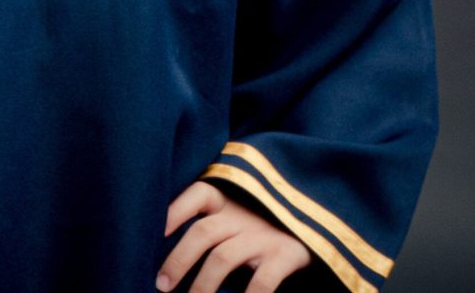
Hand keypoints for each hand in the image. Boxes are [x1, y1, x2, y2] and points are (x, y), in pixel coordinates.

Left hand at [156, 181, 311, 292]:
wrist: (318, 221)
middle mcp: (243, 214)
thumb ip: (213, 224)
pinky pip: (263, 281)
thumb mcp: (238, 214)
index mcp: (229, 200)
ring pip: (224, 258)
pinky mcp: (286, 254)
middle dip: (179, 260)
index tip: (158, 230)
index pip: (198, 193)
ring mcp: (264, 233)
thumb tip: (173, 261)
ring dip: (203, 285)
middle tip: (161, 286)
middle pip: (203, 232)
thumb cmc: (263, 224)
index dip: (176, 209)